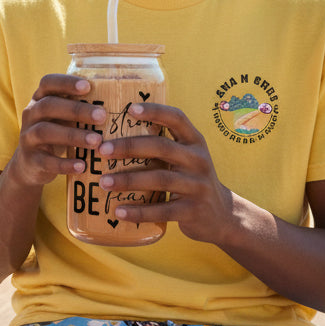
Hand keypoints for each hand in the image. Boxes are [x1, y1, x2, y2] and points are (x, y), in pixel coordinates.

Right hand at [10, 74, 107, 188]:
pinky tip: (82, 166)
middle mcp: (31, 114)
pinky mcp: (31, 160)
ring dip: (72, 136)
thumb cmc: (56, 133)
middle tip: (102, 116)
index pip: (48, 83)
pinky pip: (46, 161)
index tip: (88, 86)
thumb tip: (117, 97)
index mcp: (40, 99)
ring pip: (45, 132)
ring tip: (97, 141)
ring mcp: (28, 137)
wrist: (30, 165)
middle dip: (76, 109)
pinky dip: (64, 164)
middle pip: (48, 106)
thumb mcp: (62, 117)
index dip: (66, 83)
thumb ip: (79, 107)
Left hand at [94, 102, 236, 244]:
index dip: (154, 111)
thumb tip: (113, 135)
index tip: (129, 109)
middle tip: (102, 149)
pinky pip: (162, 210)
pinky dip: (139, 212)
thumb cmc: (190, 180)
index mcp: (195, 142)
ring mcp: (197, 186)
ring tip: (103, 182)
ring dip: (128, 180)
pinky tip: (118, 211)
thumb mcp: (186, 158)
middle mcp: (198, 160)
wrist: (222, 216)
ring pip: (160, 179)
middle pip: (162, 147)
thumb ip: (163, 146)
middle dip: (129, 147)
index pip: (177, 118)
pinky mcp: (193, 211)